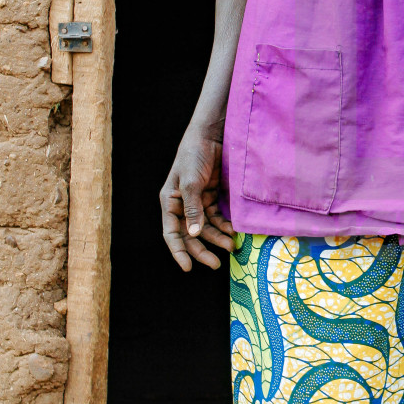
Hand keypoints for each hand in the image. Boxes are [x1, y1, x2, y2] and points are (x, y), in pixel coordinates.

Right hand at [160, 124, 235, 270]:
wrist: (210, 135)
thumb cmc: (193, 155)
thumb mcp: (191, 182)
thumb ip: (193, 209)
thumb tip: (194, 234)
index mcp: (170, 202)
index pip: (171, 233)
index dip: (178, 252)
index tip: (187, 268)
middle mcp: (182, 205)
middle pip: (190, 235)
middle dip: (202, 250)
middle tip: (216, 264)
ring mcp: (197, 202)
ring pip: (206, 228)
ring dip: (217, 238)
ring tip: (230, 246)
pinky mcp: (211, 197)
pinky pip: (217, 217)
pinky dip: (224, 226)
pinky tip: (233, 231)